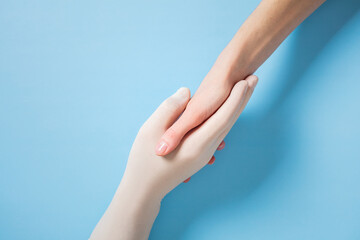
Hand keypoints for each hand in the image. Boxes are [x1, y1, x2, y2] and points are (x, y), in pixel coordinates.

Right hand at [90, 76, 256, 239]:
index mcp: (196, 143)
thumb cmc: (144, 159)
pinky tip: (227, 114)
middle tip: (252, 79)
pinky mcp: (200, 157)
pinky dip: (225, 120)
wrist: (144, 189)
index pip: (223, 117)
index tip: (245, 80)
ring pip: (225, 129)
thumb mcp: (150, 129)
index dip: (235, 98)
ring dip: (235, 109)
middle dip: (241, 100)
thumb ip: (170, 109)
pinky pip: (218, 135)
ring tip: (243, 92)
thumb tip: (186, 91)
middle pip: (229, 122)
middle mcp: (206, 150)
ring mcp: (205, 155)